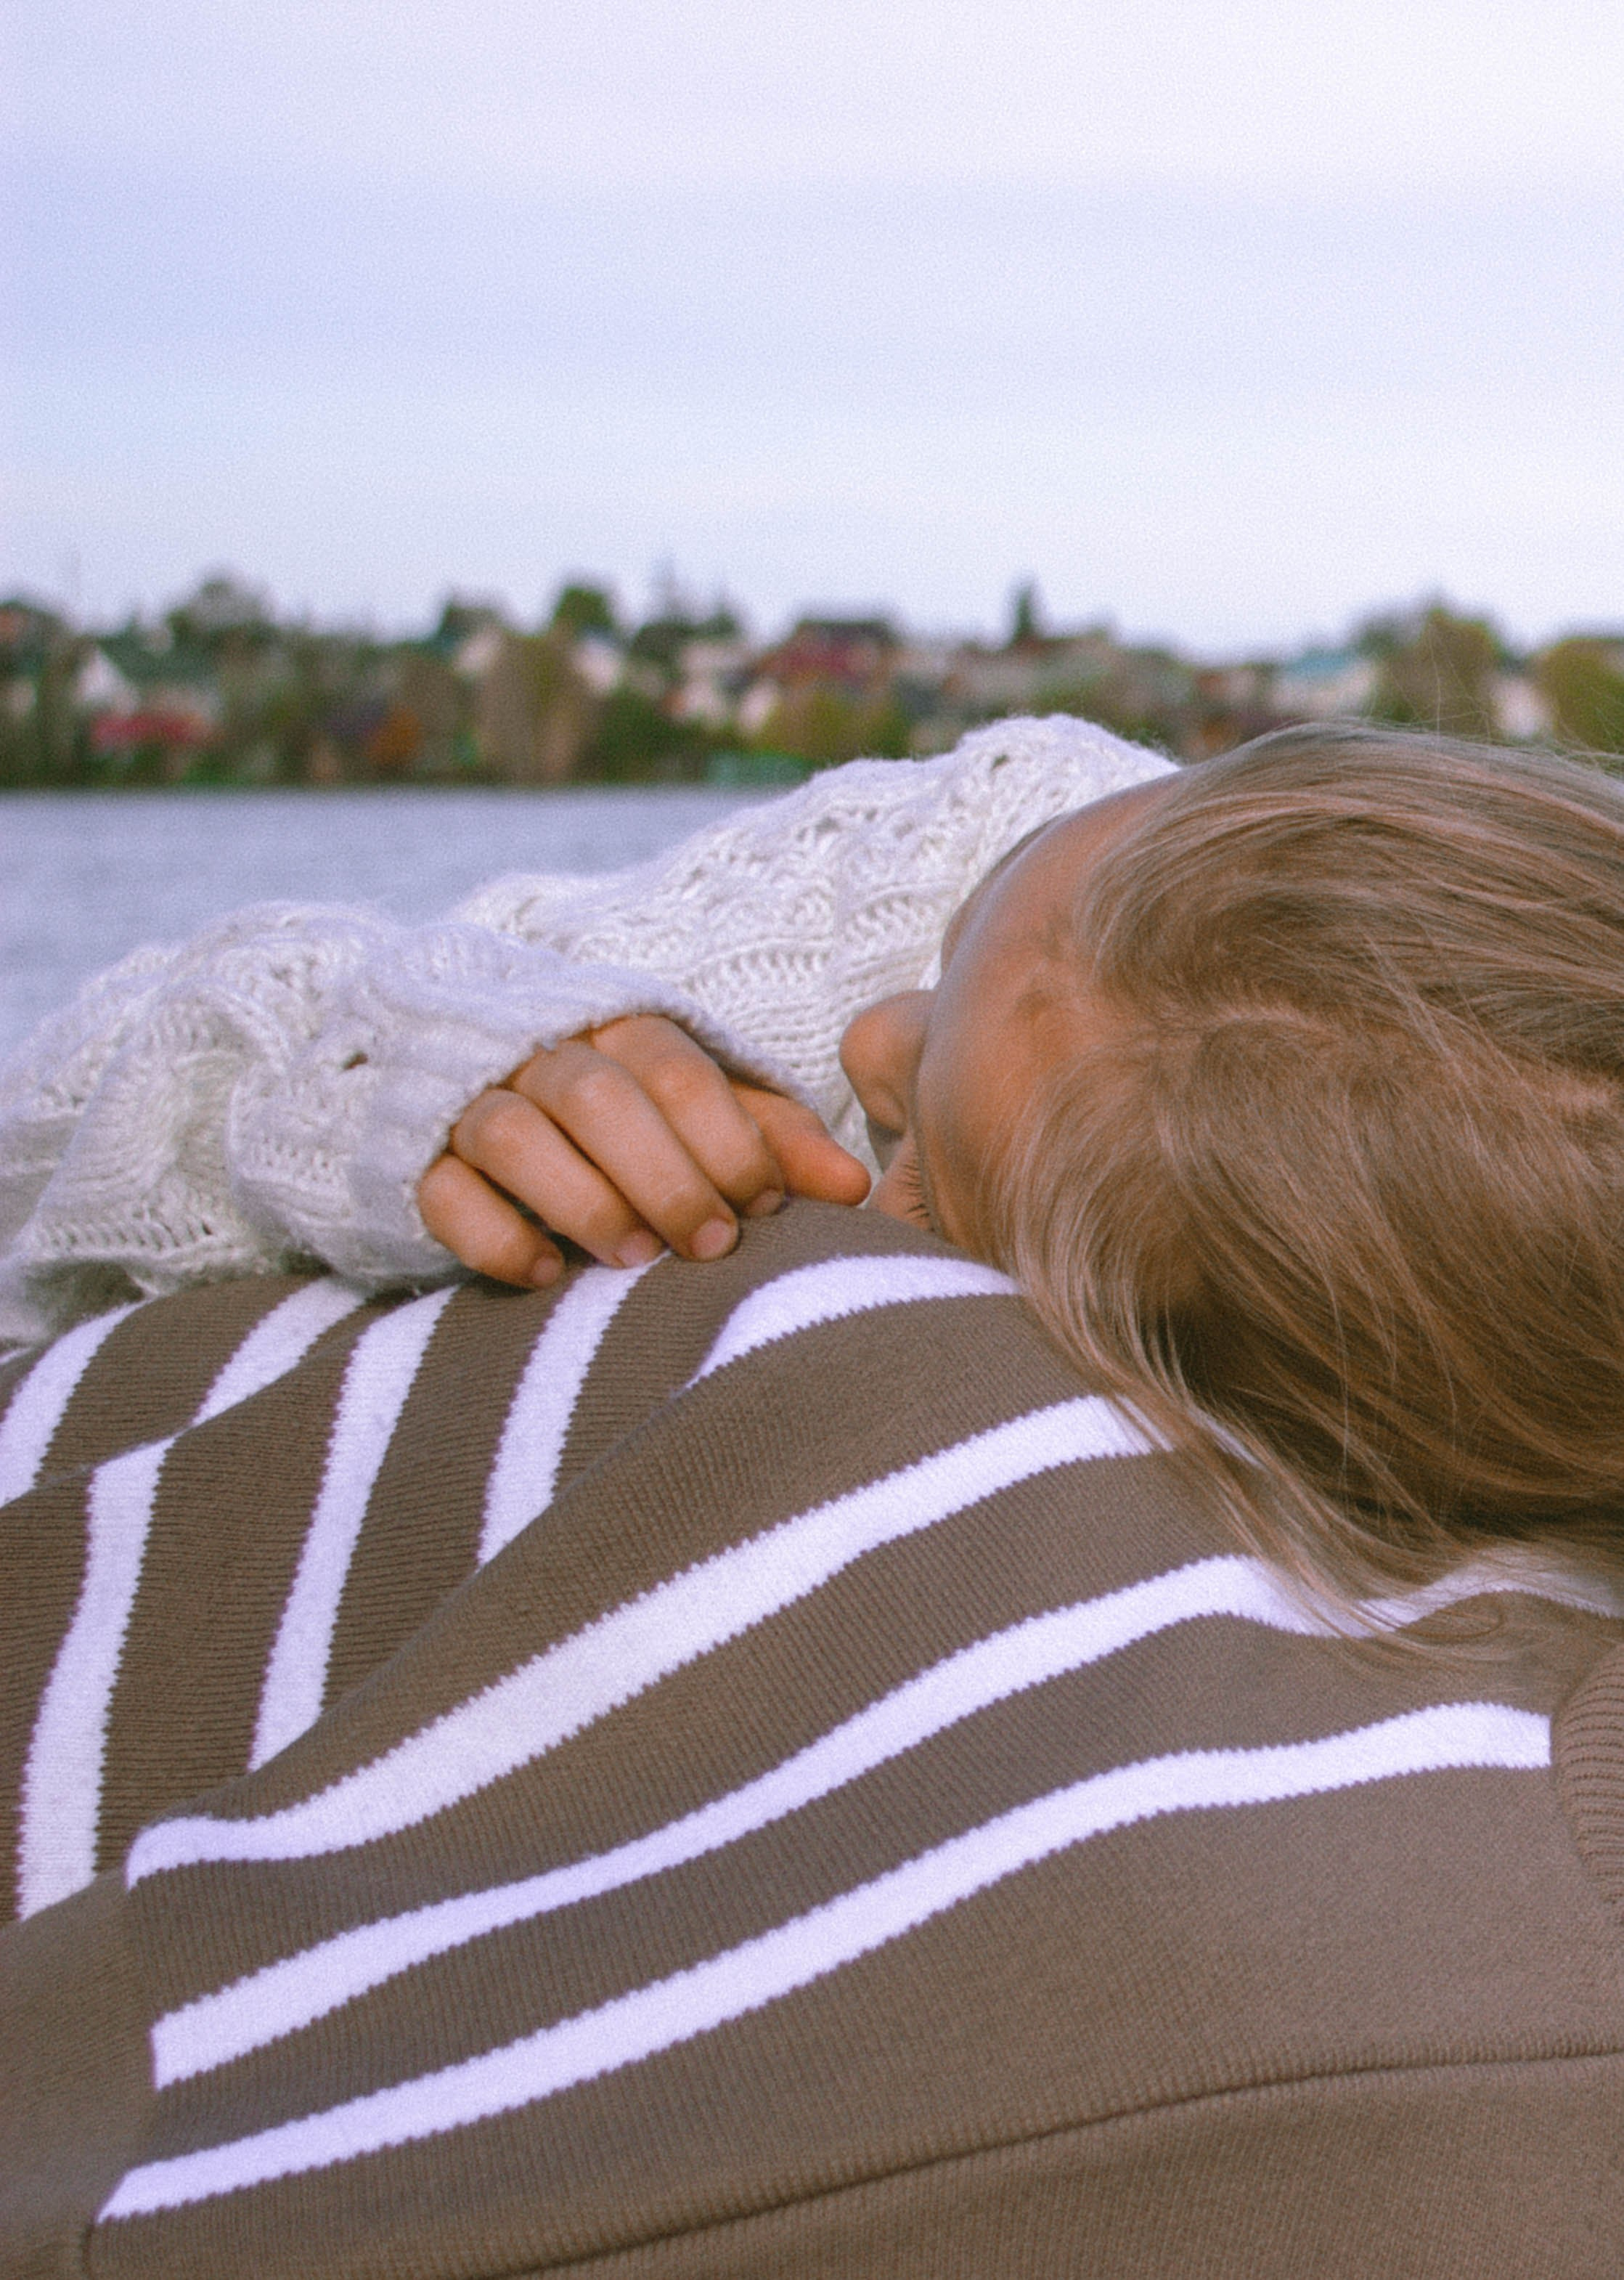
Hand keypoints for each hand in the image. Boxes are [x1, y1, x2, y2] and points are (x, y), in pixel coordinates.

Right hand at [417, 1014, 870, 1286]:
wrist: (478, 1096)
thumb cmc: (626, 1122)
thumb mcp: (701, 1115)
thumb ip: (771, 1141)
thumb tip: (854, 1188)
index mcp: (620, 1031)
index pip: (674, 1069)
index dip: (725, 1140)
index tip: (765, 1207)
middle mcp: (540, 1056)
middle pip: (597, 1097)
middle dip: (664, 1175)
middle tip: (711, 1245)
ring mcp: (471, 1106)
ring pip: (513, 1135)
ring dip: (582, 1200)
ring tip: (635, 1262)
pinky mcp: (419, 1164)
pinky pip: (443, 1192)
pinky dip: (494, 1235)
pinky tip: (545, 1274)